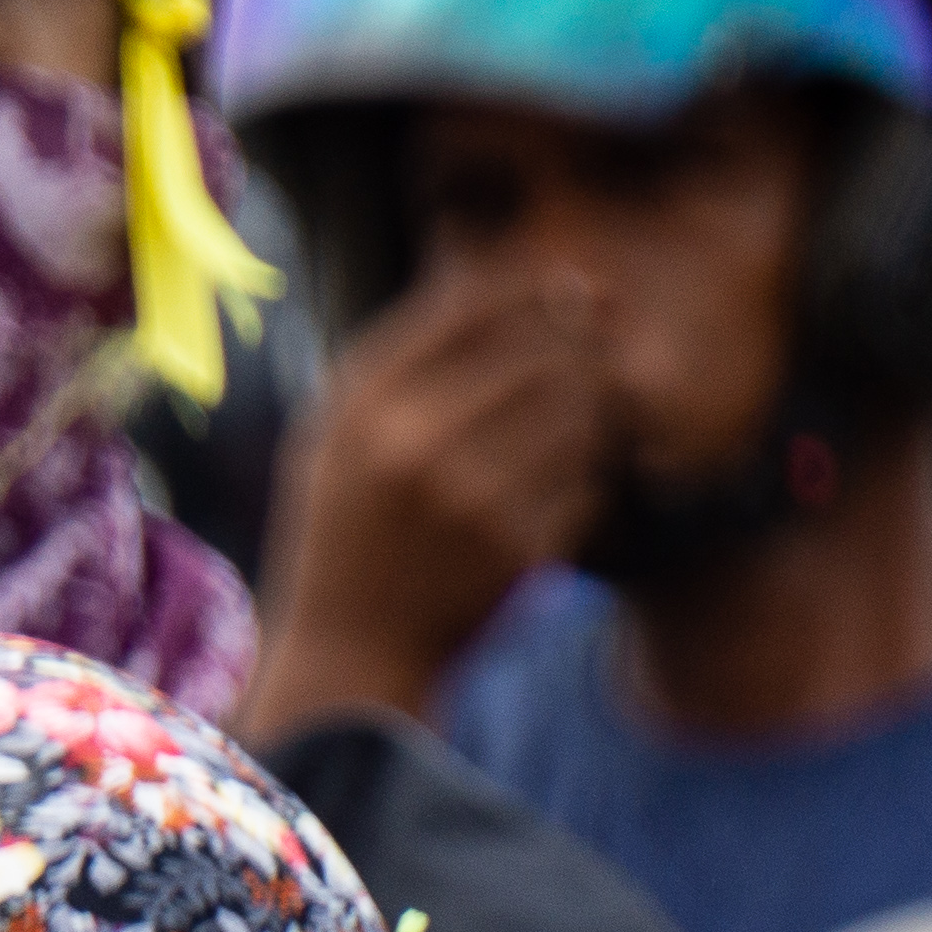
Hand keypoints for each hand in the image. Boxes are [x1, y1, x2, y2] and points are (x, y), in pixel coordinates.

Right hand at [245, 270, 611, 734]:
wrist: (351, 655)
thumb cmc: (346, 534)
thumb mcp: (334, 440)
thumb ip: (396, 365)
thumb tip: (488, 276)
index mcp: (361, 406)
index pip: (471, 306)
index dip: (535, 285)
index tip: (571, 285)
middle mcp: (413, 443)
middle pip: (544, 352)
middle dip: (583, 349)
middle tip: (596, 355)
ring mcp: (469, 498)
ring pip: (580, 414)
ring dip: (593, 416)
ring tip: (573, 430)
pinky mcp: (516, 548)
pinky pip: (589, 483)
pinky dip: (583, 485)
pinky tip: (549, 502)